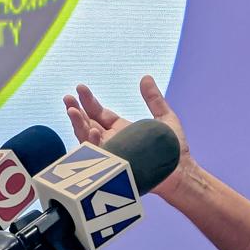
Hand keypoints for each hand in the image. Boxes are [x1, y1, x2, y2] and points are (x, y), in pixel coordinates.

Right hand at [63, 75, 193, 198]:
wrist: (182, 172)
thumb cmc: (173, 148)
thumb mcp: (164, 117)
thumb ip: (154, 99)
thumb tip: (146, 77)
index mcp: (120, 128)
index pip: (98, 113)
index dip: (88, 101)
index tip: (80, 87)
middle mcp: (112, 141)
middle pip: (87, 124)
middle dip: (75, 111)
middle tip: (68, 98)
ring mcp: (111, 154)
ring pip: (87, 140)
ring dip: (78, 126)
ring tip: (72, 111)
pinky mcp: (114, 166)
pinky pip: (99, 157)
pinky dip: (94, 145)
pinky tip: (94, 132)